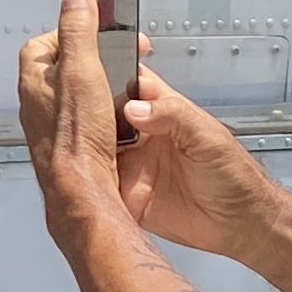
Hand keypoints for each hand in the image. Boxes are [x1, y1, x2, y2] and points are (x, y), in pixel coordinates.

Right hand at [16, 0, 278, 261]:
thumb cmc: (234, 174)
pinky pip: (94, 183)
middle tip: (54, 104)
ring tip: (51, 135)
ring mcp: (128, 164)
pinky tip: (64, 171)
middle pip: (99, 113)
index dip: (102, 72)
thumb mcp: (208, 136)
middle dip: (79, 108)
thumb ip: (174, 116)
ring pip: (91, 147)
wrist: (240, 225)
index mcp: (160, 111)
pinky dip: (79, 178)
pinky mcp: (123, 193)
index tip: (77, 66)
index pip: (125, 82)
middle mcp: (139, 134)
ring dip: (76, 142)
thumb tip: (132, 109)